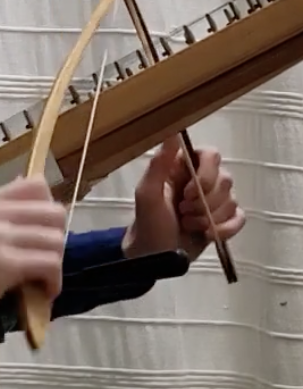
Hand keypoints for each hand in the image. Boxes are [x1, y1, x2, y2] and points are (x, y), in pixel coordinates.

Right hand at [0, 175, 65, 354]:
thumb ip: (1, 216)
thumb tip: (33, 198)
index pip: (37, 185)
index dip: (48, 212)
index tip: (39, 237)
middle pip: (54, 212)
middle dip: (57, 240)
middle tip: (42, 263)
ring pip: (56, 240)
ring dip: (56, 265)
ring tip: (40, 281)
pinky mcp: (2, 264)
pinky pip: (50, 264)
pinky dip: (52, 282)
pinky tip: (41, 293)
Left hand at [122, 136, 245, 261]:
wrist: (155, 256)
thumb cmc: (148, 222)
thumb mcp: (148, 193)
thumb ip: (158, 163)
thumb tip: (171, 132)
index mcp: (182, 168)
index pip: (210, 155)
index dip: (206, 173)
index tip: (188, 192)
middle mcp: (200, 180)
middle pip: (224, 178)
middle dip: (206, 200)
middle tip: (184, 211)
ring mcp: (213, 201)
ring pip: (231, 199)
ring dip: (209, 217)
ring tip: (188, 224)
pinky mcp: (222, 220)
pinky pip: (239, 217)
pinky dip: (226, 229)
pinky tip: (209, 235)